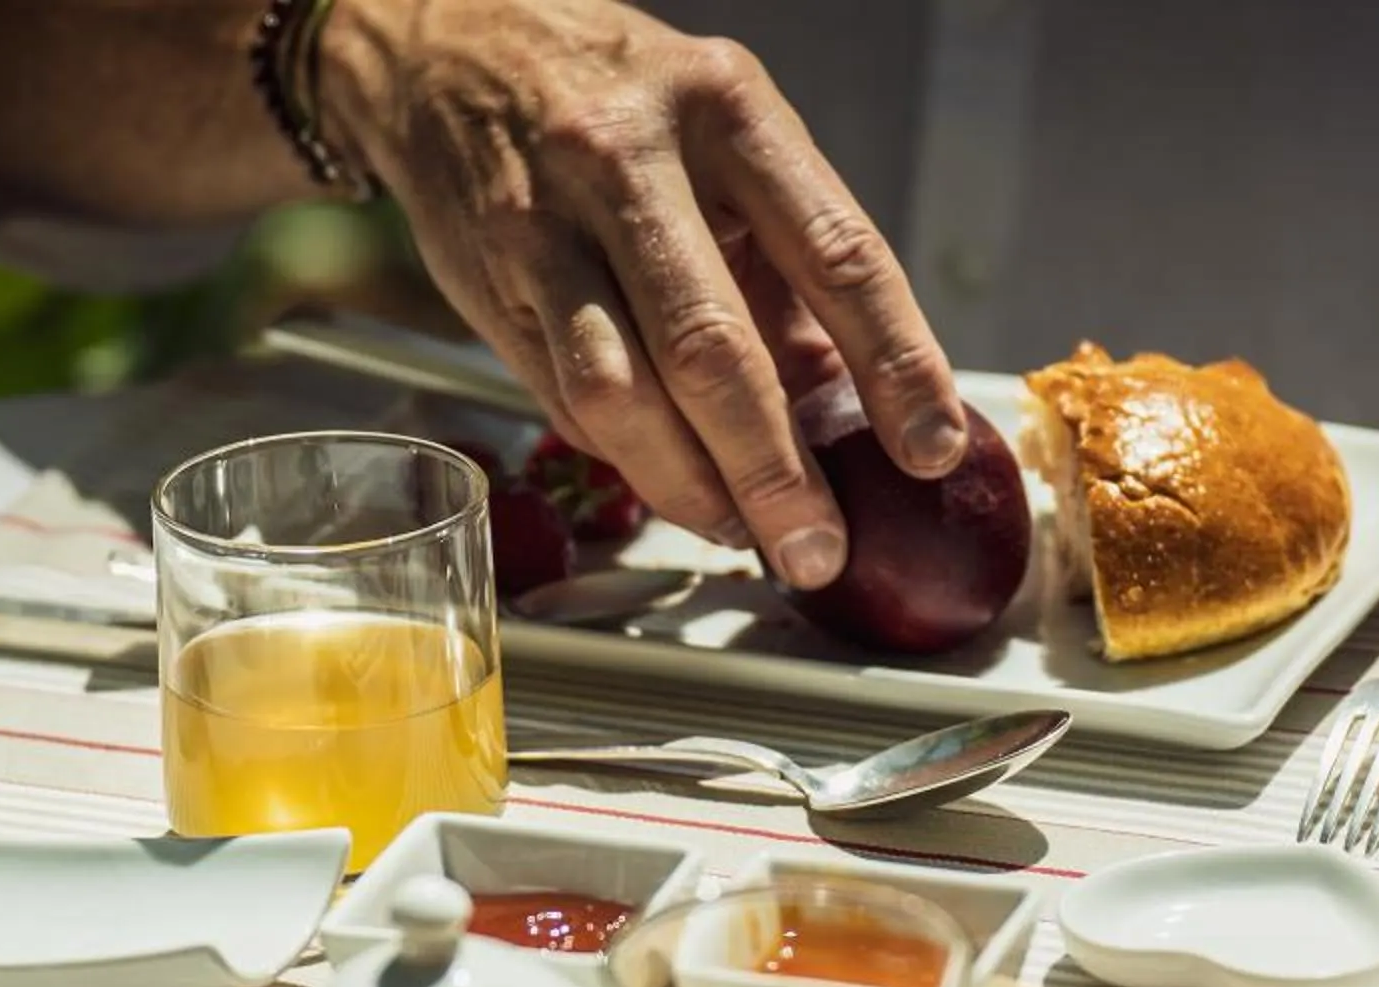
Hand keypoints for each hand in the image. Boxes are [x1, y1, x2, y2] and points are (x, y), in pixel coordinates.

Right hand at [316, 0, 966, 588]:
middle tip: (815, 546)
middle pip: (712, 347)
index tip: (929, 448)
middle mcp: (630, 160)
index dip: (895, 364)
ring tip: (738, 529)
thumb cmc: (619, 102)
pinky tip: (668, 480)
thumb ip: (790, 270)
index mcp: (728, 111)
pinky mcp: (488, 287)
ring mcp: (546, 225)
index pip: (836, 254)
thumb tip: (852, 410)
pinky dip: (627, 458)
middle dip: (773, 470)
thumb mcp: (728, 139)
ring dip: (688, 486)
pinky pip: (565, 400)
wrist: (450, 49)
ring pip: (620, 393)